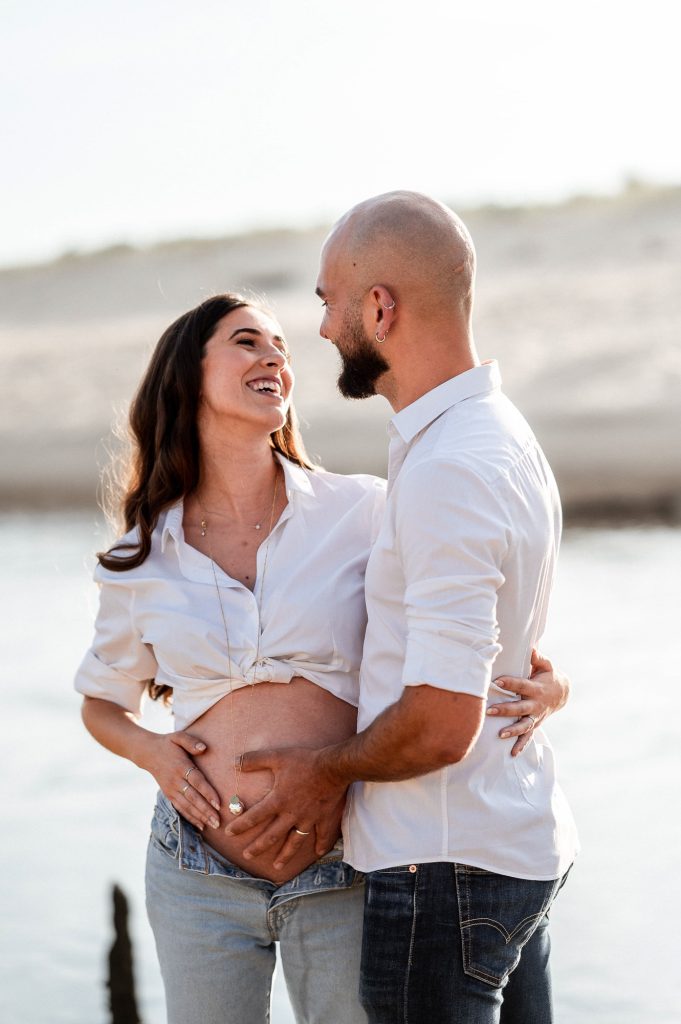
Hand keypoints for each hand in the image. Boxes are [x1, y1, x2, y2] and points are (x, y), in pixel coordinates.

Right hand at [138, 731, 221, 832]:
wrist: (148, 753)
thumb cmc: (168, 743)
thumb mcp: (178, 737)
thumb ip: (191, 741)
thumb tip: (204, 748)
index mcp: (181, 766)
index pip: (197, 781)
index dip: (208, 793)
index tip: (218, 803)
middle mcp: (176, 780)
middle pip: (193, 798)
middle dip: (206, 811)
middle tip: (219, 821)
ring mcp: (171, 789)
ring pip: (187, 806)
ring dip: (200, 817)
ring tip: (213, 825)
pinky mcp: (168, 794)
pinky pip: (180, 808)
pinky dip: (190, 818)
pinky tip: (200, 825)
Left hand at [225, 746, 346, 868]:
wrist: (333, 767)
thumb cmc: (304, 761)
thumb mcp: (277, 756)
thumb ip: (254, 760)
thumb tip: (234, 762)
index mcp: (278, 800)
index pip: (255, 816)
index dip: (240, 825)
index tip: (229, 833)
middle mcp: (291, 814)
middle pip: (272, 836)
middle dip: (258, 847)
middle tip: (247, 856)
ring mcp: (308, 818)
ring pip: (295, 842)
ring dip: (285, 855)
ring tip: (277, 866)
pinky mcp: (323, 817)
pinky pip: (322, 834)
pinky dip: (321, 844)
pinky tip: (318, 853)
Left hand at [487, 650, 569, 756]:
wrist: (562, 693)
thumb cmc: (548, 676)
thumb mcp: (546, 665)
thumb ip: (538, 657)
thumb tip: (530, 648)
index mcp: (536, 688)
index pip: (521, 685)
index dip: (510, 684)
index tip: (496, 682)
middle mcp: (536, 704)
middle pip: (520, 708)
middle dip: (506, 710)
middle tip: (490, 711)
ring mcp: (536, 716)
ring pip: (524, 725)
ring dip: (513, 730)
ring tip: (500, 734)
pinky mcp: (536, 724)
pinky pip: (528, 736)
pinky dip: (521, 745)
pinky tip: (512, 753)